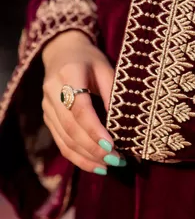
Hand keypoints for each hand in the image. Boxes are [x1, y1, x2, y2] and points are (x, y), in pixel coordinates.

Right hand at [41, 31, 122, 174]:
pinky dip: (77, 157)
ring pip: (64, 139)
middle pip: (71, 127)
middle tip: (116, 160)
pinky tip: (95, 165)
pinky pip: (61, 142)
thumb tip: (123, 124)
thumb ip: (113, 93)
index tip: (112, 146)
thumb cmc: (90, 59)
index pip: (80, 108)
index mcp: (69, 74)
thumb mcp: (106, 68)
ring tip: (109, 165)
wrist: (62, 52)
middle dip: (93, 148)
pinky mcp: (48, 118)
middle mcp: (52, 92)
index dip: (95, 129)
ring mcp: (47, 107)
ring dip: (86, 157)